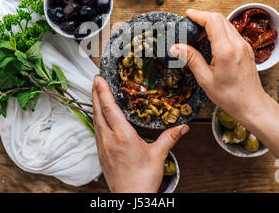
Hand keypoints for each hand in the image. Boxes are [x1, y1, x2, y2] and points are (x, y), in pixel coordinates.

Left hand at [92, 75, 188, 192]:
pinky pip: (96, 130)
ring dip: (96, 105)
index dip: (104, 91)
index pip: (110, 108)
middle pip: (98, 111)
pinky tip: (100, 117)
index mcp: (123, 136)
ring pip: (96, 120)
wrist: (130, 197)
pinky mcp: (101, 153)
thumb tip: (182, 128)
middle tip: (95, 80)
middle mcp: (109, 139)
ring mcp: (103, 146)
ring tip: (97, 94)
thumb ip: (169, 138)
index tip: (99, 79)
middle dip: (96, 93)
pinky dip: (97, 118)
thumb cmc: (142, 180)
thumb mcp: (158, 155)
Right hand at [170, 9, 269, 123]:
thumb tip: (176, 47)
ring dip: (212, 23)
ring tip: (199, 33)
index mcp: (226, 51)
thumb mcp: (205, 79)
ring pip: (227, 23)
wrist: (252, 104)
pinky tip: (211, 40)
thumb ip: (191, 59)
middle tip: (190, 24)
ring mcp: (244, 45)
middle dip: (204, 17)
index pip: (213, 21)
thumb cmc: (230, 96)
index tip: (188, 15)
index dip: (199, 14)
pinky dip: (220, 30)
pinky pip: (232, 32)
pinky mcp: (246, 48)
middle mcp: (237, 44)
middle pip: (220, 18)